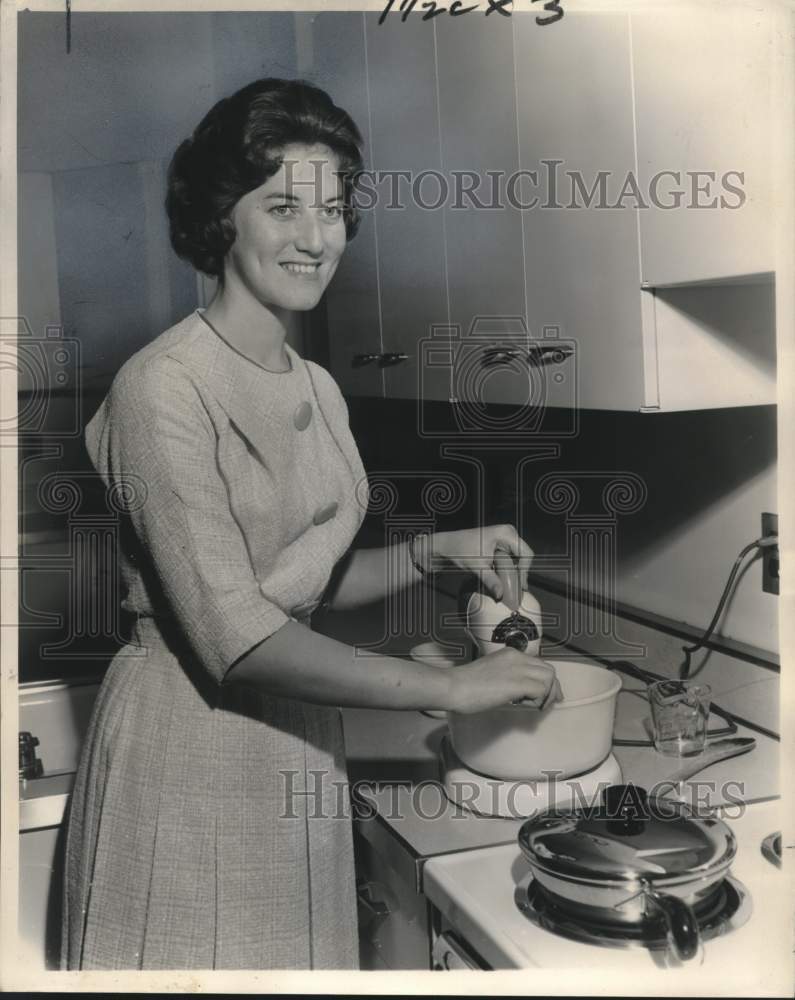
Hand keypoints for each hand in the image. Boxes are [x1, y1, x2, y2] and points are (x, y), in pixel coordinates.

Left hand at [418, 524, 533, 601]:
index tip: (519, 587)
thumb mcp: (476, 567)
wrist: (446, 545)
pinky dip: (507, 570)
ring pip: (517, 558)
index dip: (525, 571)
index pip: (526, 554)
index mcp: (506, 533)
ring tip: (507, 586)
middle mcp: (508, 533)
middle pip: (524, 556)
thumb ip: (490, 581)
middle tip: (515, 590)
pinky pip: (510, 558)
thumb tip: (501, 595)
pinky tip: (501, 580)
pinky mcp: (500, 544)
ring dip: (513, 573)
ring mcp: (505, 538)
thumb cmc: (459, 550)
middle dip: (520, 573)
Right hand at [446, 648, 560, 713]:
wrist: (454, 687)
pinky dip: (539, 701)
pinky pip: (542, 691)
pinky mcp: (517, 683)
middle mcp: (517, 657)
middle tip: (548, 703)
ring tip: (536, 706)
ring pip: (549, 679)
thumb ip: (508, 678)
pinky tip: (528, 706)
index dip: (544, 680)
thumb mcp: (491, 674)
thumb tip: (522, 693)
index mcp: (510, 654)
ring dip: (547, 694)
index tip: (545, 694)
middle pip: (548, 670)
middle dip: (552, 687)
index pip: (538, 664)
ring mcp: (518, 669)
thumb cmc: (465, 685)